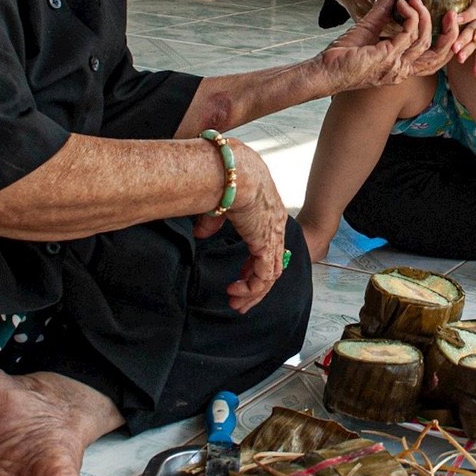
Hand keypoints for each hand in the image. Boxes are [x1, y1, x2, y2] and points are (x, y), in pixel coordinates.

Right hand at [192, 142, 285, 313]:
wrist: (233, 171)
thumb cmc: (225, 176)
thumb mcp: (217, 201)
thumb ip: (211, 220)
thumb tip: (201, 232)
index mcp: (266, 212)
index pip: (267, 245)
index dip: (254, 263)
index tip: (241, 275)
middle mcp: (274, 226)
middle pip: (272, 263)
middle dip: (255, 284)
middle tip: (239, 299)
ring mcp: (272, 236)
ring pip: (270, 275)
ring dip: (253, 292)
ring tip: (236, 304)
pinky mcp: (266, 245)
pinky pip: (264, 278)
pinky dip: (251, 289)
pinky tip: (235, 292)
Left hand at [315, 0, 459, 91]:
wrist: (324, 69)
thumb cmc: (343, 55)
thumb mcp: (368, 29)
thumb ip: (383, 11)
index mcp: (401, 68)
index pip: (434, 60)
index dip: (446, 42)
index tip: (447, 20)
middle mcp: (402, 70)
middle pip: (439, 55)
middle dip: (450, 33)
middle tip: (450, 12)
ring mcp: (396, 65)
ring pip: (425, 39)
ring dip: (423, 15)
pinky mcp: (388, 55)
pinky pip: (409, 32)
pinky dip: (409, 15)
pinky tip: (402, 3)